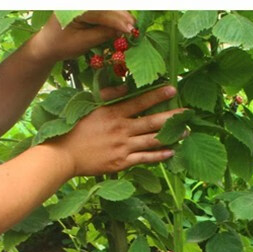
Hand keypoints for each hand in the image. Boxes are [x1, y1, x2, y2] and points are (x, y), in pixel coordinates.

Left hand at [32, 11, 134, 63]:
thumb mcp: (83, 42)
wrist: (47, 45)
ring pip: (105, 8)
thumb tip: (122, 31)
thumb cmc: (62, 45)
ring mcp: (81, 6)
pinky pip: (102, 11)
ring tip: (131, 26)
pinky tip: (122, 23)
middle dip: (121, 17)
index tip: (131, 29)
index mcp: (74, 8)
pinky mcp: (85, 9)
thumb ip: (102, 34)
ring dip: (119, 16)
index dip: (118, 21)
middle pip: (105, 8)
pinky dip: (112, 17)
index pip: (101, 13)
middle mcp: (78, 4)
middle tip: (135, 27)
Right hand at [51, 85, 183, 176]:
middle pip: (152, 122)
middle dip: (172, 117)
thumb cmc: (75, 130)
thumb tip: (125, 88)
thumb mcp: (89, 108)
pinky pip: (145, 158)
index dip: (157, 96)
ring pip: (152, 140)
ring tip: (185, 132)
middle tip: (187, 113)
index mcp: (113, 114)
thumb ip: (109, 97)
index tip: (173, 90)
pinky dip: (159, 155)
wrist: (64, 155)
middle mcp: (121, 129)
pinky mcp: (122, 162)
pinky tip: (171, 152)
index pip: (140, 102)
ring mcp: (123, 147)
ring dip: (171, 136)